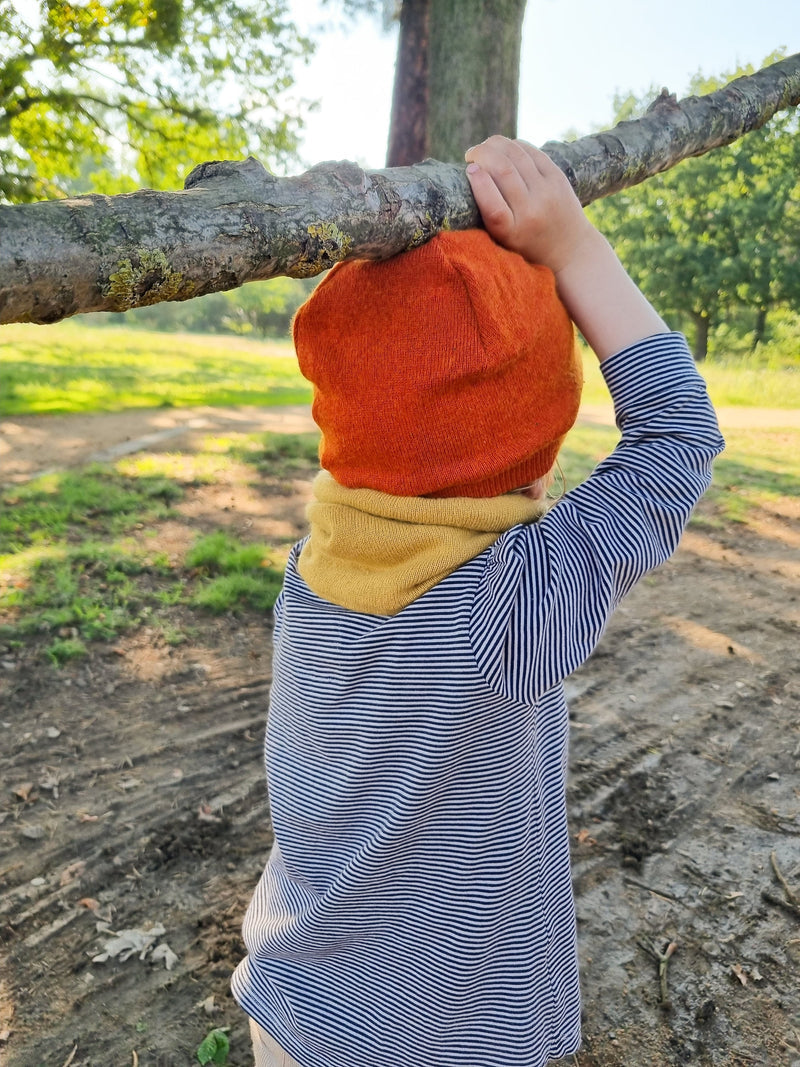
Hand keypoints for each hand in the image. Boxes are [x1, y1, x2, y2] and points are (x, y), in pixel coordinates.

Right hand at [464, 136, 594, 274]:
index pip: (492, 206)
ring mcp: (547, 193)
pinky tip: (504, 148)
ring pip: (516, 155)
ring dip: (495, 144)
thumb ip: (489, 214)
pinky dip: (514, 145)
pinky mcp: (558, 178)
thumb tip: (473, 169)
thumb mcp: (504, 240)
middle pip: (503, 171)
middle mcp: (531, 212)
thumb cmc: (526, 245)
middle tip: (471, 154)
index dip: (478, 182)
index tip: (469, 169)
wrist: (569, 250)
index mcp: (512, 233)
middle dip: (482, 154)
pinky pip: (532, 152)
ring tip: (484, 147)